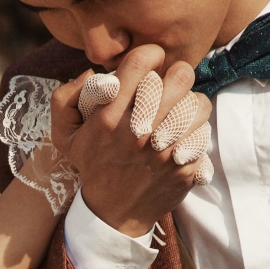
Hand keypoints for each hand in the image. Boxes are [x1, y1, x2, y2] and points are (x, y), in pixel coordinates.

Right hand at [50, 47, 211, 239]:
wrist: (114, 213)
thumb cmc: (93, 165)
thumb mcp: (65, 135)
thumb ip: (66, 97)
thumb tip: (89, 72)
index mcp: (110, 118)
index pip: (142, 62)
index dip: (150, 55)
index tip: (150, 65)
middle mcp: (139, 131)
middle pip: (180, 76)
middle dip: (176, 75)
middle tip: (169, 86)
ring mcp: (165, 151)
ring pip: (198, 103)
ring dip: (189, 103)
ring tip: (178, 111)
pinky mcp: (186, 167)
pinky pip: (204, 132)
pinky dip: (195, 131)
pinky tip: (182, 136)